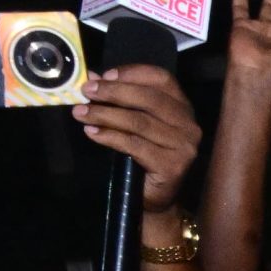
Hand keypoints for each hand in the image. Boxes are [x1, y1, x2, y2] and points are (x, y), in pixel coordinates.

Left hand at [73, 65, 202, 213]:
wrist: (155, 198)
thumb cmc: (144, 157)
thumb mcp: (133, 123)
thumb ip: (119, 100)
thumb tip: (92, 77)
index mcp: (182, 108)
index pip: (162, 79)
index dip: (133, 73)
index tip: (104, 75)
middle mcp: (188, 125)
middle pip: (150, 98)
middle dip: (113, 92)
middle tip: (86, 91)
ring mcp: (183, 146)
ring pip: (139, 122)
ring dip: (105, 115)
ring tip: (81, 113)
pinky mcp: (173, 166)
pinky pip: (135, 145)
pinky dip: (110, 137)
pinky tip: (92, 133)